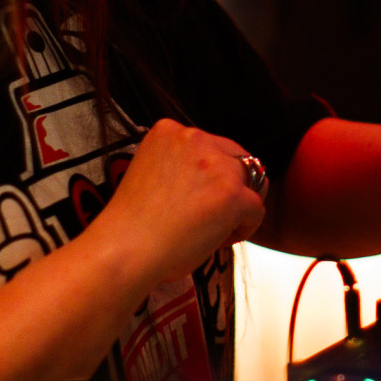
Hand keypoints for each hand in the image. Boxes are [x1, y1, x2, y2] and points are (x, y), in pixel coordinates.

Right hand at [96, 119, 266, 286]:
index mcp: (169, 130)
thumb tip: (216, 176)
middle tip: (208, 218)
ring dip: (240, 205)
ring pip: (252, 182)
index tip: (192, 201)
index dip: (210, 177)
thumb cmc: (133, 224)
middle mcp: (194, 138)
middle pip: (238, 159)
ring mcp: (215, 164)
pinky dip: (245, 227)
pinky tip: (218, 241)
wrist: (123, 250)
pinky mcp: (232, 193)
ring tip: (214, 229)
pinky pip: (257, 209)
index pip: (212, 146)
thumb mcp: (151, 171)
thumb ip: (181, 164)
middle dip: (231, 188)